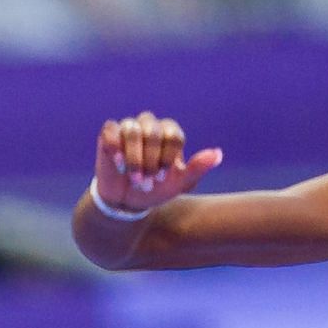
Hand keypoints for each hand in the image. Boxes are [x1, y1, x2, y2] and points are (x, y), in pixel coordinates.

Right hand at [94, 112, 221, 215]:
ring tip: (134, 178)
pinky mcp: (109, 134)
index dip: (168, 157)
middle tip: (148, 182)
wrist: (128, 201)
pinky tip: (119, 166)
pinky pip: (111, 131)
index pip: (174, 135)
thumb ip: (197, 168)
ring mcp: (129, 127)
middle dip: (150, 160)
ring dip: (134, 159)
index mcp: (170, 133)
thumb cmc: (156, 189)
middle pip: (153, 131)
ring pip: (132, 130)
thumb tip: (218, 154)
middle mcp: (150, 126)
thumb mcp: (179, 183)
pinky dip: (115, 150)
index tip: (162, 176)